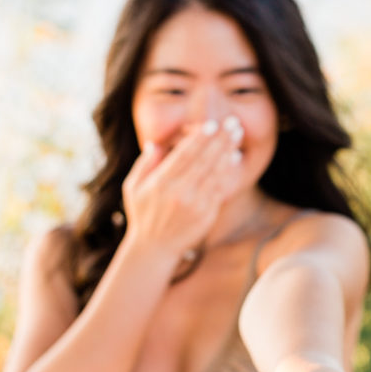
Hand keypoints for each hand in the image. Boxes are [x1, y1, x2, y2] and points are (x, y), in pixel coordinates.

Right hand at [121, 119, 240, 255]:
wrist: (154, 249)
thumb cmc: (143, 215)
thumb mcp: (132, 188)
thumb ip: (144, 164)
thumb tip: (154, 144)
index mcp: (160, 183)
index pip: (184, 155)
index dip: (200, 138)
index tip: (212, 124)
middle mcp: (179, 192)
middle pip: (204, 159)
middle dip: (220, 139)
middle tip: (232, 122)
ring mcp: (195, 204)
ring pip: (215, 172)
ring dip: (228, 150)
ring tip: (237, 134)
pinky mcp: (206, 214)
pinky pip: (221, 188)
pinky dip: (228, 171)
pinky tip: (234, 157)